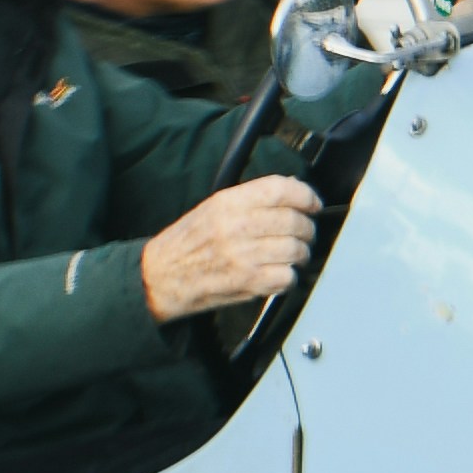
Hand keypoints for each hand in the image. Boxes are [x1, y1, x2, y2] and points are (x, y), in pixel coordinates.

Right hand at [137, 179, 323, 324]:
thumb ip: (249, 200)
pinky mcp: (246, 283)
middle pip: (293, 220)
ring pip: (295, 249)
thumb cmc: (187, 244)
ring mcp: (242, 256)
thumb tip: (288, 192)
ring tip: (294, 255)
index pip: (279, 189)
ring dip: (301, 254)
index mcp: (227, 203)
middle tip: (304, 233)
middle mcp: (235, 227)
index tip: (312, 203)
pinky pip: (287, 277)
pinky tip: (281, 274)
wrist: (160, 277)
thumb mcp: (212, 209)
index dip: (305, 195)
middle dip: (307, 228)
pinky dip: (290, 277)